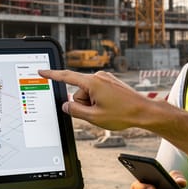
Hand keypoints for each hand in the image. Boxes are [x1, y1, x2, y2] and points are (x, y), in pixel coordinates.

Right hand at [39, 69, 163, 129]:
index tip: (42, 71)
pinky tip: (111, 107)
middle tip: (99, 112)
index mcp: (93, 82)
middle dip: (84, 104)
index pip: (66, 77)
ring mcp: (105, 79)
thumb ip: (75, 111)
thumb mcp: (94, 117)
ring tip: (108, 110)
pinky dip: (99, 101)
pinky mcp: (110, 82)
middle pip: (78, 92)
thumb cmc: (123, 114)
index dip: (52, 75)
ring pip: (88, 94)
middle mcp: (98, 77)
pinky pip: (97, 92)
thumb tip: (66, 106)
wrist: (145, 111)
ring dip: (93, 104)